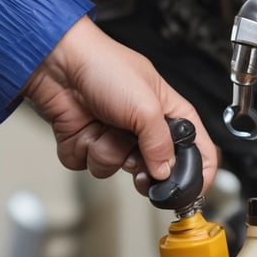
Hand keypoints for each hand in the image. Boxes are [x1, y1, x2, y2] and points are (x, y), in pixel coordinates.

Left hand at [22, 16, 216, 195]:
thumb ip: (161, 144)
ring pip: (118, 168)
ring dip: (107, 151)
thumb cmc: (104, 67)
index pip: (197, 148)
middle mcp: (142, 127)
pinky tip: (84, 128)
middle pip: (155, 168)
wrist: (58, 65)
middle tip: (135, 157)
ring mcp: (114, 137)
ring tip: (102, 125)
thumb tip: (166, 172)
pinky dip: (84, 150)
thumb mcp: (145, 106)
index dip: (199, 171)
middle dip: (141, 166)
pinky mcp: (88, 144)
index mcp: (167, 112)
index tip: (192, 190)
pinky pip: (91, 166)